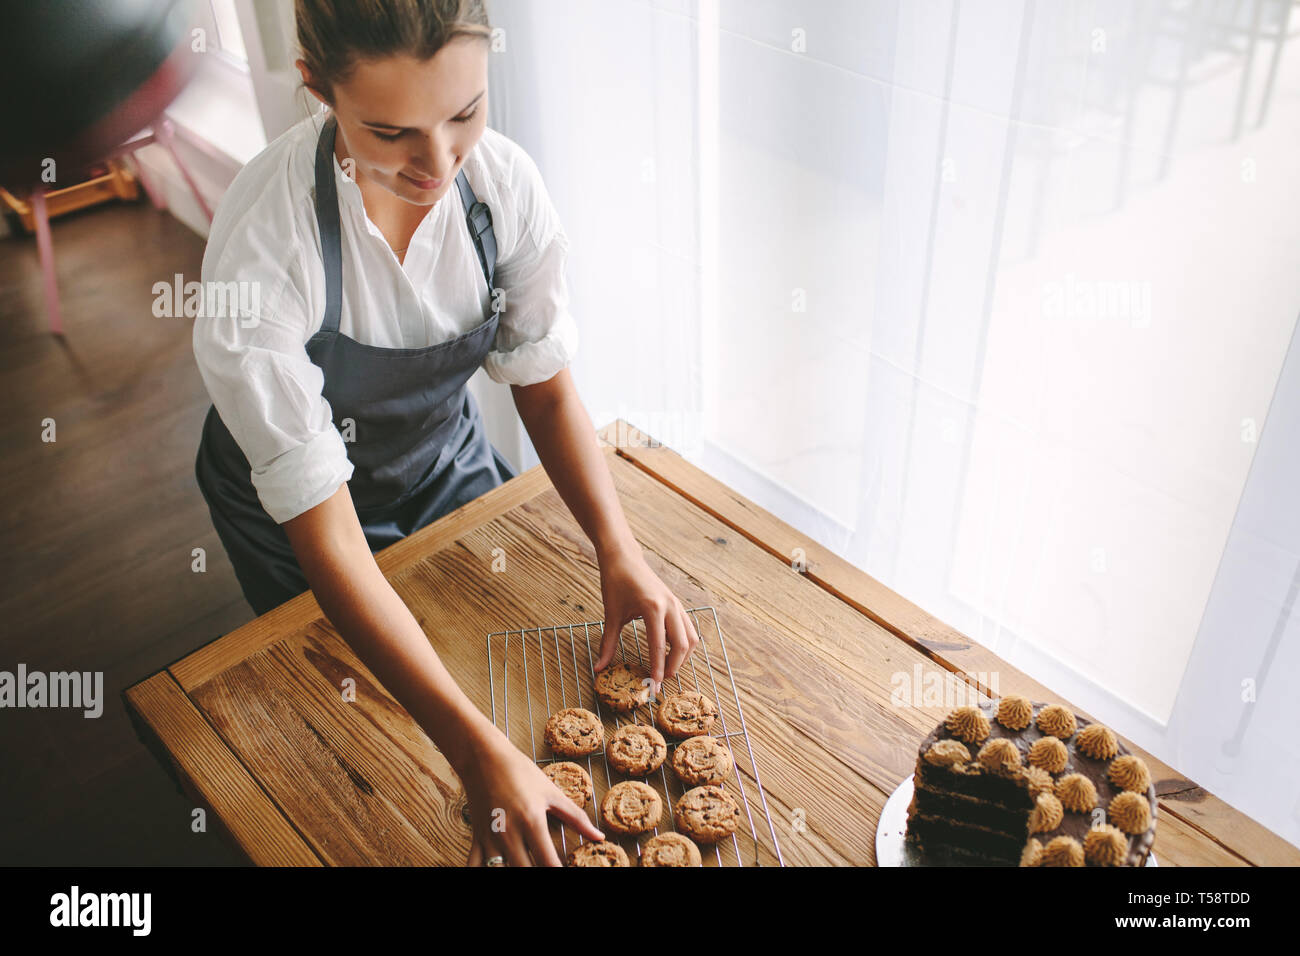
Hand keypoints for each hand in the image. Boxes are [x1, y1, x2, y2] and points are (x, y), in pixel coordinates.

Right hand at [461, 726, 603, 865]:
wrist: (484, 757)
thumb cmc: (520, 772)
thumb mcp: (551, 792)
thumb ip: (576, 818)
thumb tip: (599, 837)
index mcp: (532, 822)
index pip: (548, 863)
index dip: (559, 872)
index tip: (568, 871)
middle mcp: (509, 834)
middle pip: (524, 871)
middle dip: (537, 873)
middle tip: (546, 866)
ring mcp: (490, 838)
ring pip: (498, 870)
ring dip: (513, 870)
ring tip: (526, 864)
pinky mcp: (477, 837)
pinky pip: (474, 866)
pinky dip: (482, 870)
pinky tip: (497, 867)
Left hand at [593, 547, 699, 689]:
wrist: (623, 556)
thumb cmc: (616, 582)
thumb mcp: (611, 614)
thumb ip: (608, 643)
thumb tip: (599, 668)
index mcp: (652, 608)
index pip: (659, 646)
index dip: (658, 668)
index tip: (655, 686)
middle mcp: (670, 606)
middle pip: (682, 644)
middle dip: (674, 666)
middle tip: (661, 681)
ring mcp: (676, 604)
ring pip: (690, 637)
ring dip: (682, 656)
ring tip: (668, 669)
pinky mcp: (677, 603)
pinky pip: (688, 628)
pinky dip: (683, 644)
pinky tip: (671, 652)